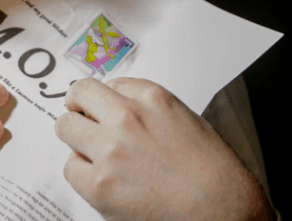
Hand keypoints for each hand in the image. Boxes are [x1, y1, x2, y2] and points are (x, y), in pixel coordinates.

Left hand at [54, 78, 272, 220]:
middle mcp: (127, 118)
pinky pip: (70, 168)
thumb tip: (116, 104)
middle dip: (80, 110)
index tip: (100, 108)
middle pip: (78, 96)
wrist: (226, 212)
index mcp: (151, 98)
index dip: (102, 100)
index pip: (106, 83)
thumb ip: (147, 106)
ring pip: (65, 127)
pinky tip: (102, 180)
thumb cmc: (213, 172)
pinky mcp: (100, 185)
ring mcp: (110, 151)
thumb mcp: (184, 119)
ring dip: (76, 139)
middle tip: (85, 124)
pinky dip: (81, 174)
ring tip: (93, 154)